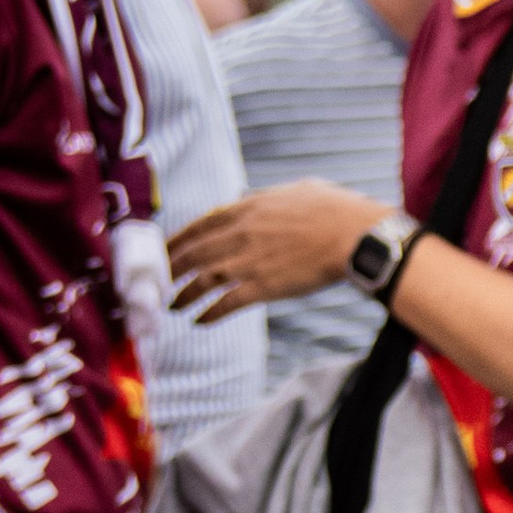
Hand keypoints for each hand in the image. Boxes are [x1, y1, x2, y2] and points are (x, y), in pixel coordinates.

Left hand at [168, 185, 386, 318]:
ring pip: (203, 279)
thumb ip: (267, 198)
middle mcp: (240, 234)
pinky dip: (210, 313)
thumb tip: (253, 200)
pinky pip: (227, 302)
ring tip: (173, 305)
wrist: (355, 236)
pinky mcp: (263, 286)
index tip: (164, 249)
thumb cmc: (335, 210)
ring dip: (184, 293)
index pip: (200, 224)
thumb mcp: (295, 191)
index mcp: (247, 208)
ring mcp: (249, 261)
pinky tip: (200, 321)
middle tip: (158, 280)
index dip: (177, 239)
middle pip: (194, 252)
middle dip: (171, 268)